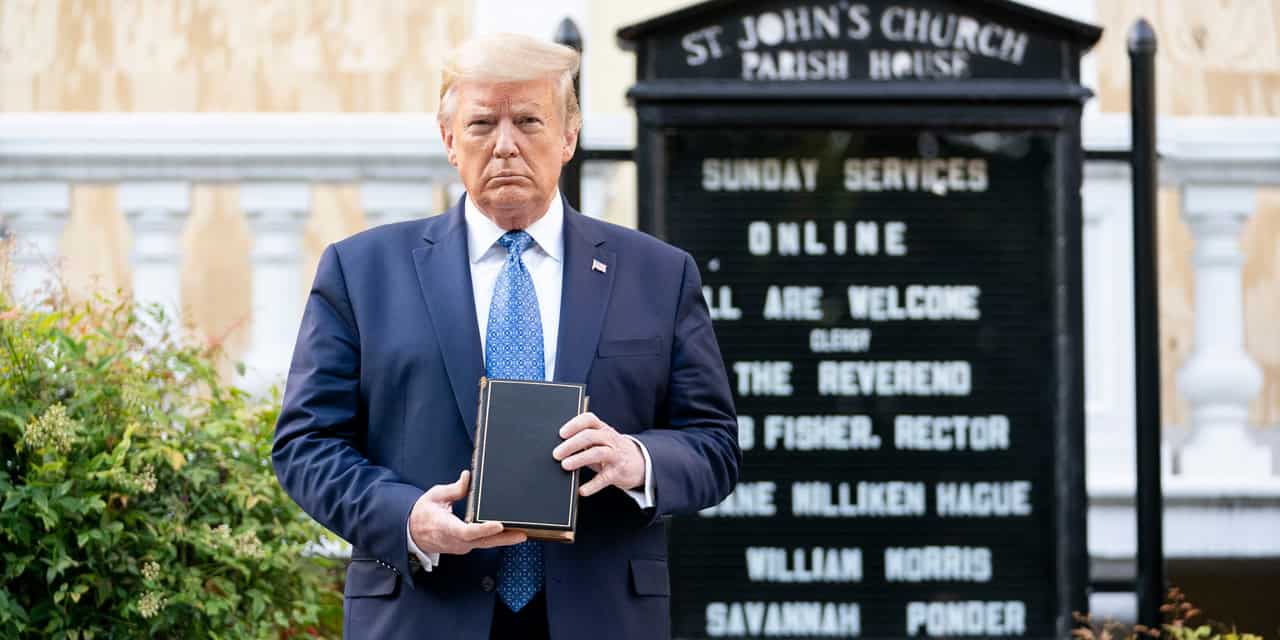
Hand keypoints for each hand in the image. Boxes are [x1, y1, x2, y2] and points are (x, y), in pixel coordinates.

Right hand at [408, 470, 526, 554]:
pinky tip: (508, 532)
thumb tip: (468, 477)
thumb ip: (454, 489)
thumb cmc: (423, 514)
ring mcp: (461, 546)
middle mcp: (456, 541)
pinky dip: (495, 539)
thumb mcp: (436, 496)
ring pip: (484, 544)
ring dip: (503, 539)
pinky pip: (482, 543)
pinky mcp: (465, 546)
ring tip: (521, 532)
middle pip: (483, 542)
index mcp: (446, 528)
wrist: (411, 533)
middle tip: (522, 533)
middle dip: (504, 538)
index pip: (468, 531)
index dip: (484, 529)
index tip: (499, 525)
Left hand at [553, 412, 645, 496]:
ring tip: (565, 465)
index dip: (574, 424)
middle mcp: (610, 439)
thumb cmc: (612, 451)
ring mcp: (615, 455)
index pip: (589, 420)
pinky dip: (592, 485)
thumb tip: (559, 449)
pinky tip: (582, 490)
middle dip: (571, 444)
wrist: (641, 463)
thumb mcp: (601, 441)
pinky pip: (604, 478)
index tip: (561, 434)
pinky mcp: (618, 472)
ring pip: (597, 453)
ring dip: (579, 459)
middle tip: (557, 454)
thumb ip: (584, 442)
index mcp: (603, 429)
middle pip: (590, 436)